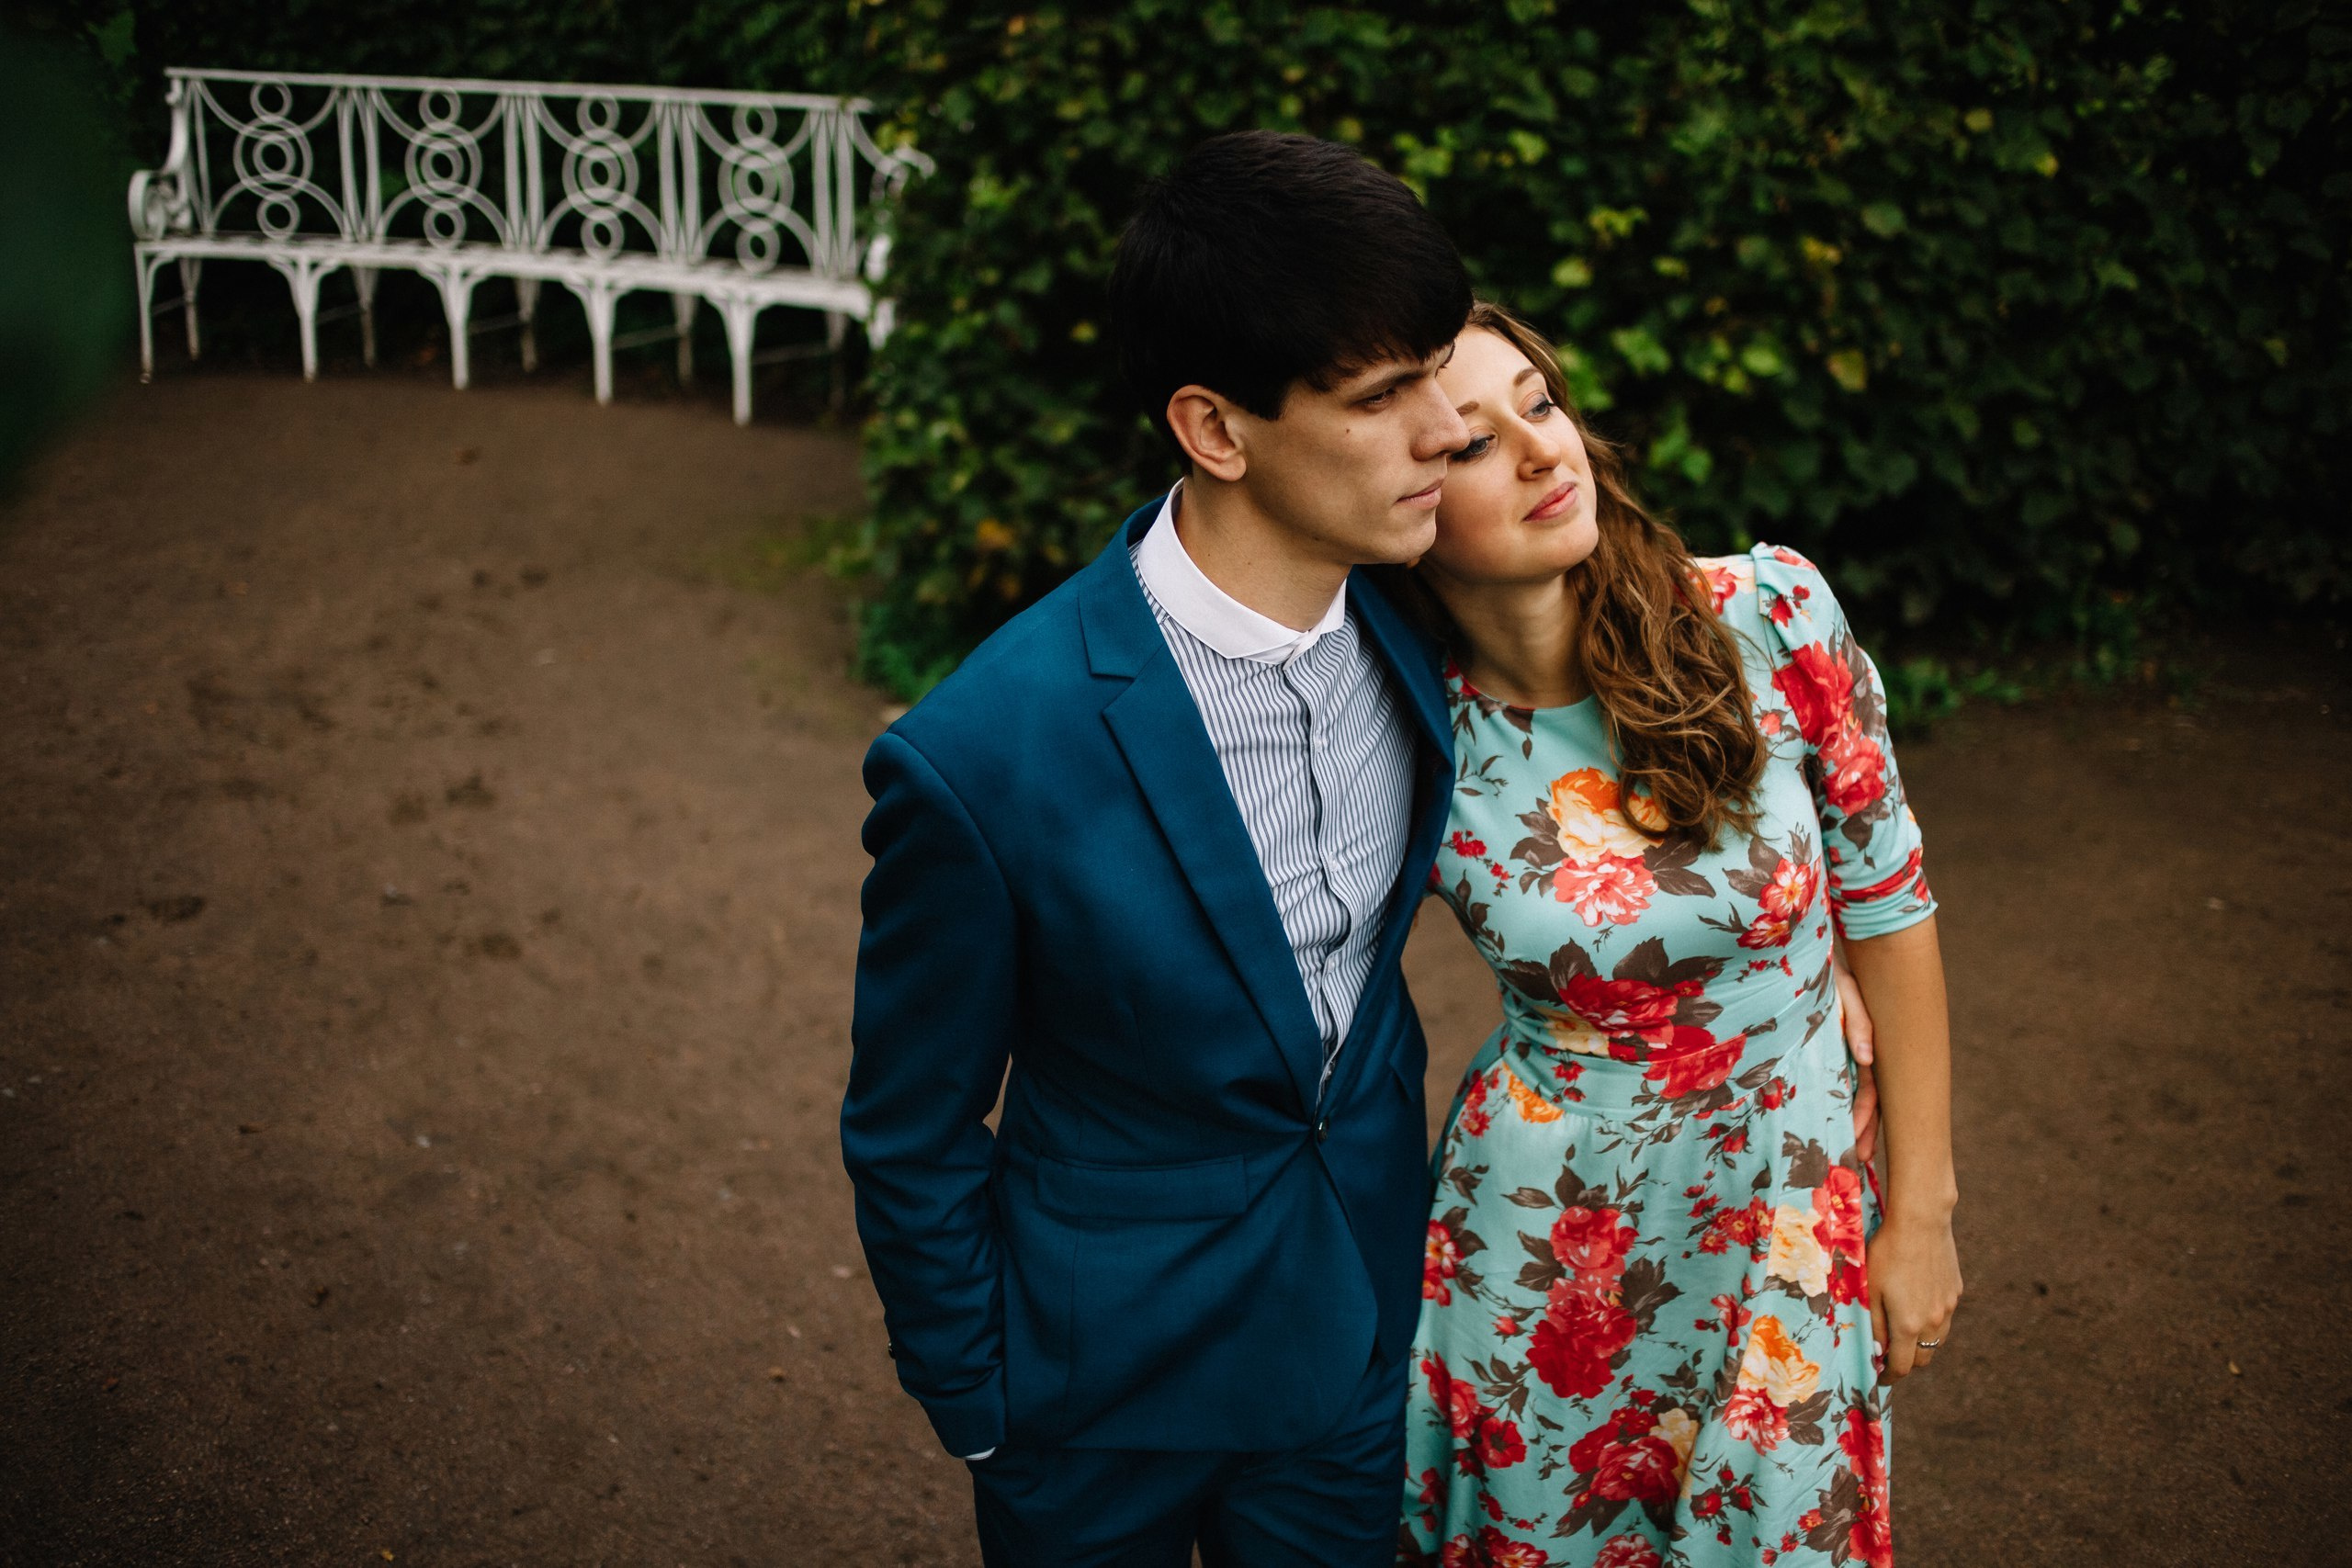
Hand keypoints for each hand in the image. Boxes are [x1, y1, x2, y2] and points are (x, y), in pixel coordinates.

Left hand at [1834, 944, 1879, 1163]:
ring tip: (1850, 1154)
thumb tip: (1867, 1058)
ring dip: (1851, 1123)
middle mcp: (1856, 1053)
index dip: (1866, 1119)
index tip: (1859, 1145)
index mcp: (1865, 1043)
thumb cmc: (1830, 970)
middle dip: (1864, 1131)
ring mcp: (1840, 1051)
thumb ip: (1855, 1020)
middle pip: (1866, 1100)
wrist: (1809, 952)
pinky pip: (1829, 1079)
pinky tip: (1824, 1122)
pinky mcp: (1823, 1047)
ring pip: (1850, 1094)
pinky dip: (1830, 1101)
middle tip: (1860, 1162)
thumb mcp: (1845, 990)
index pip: (1871, 1090)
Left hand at [1865, 1211, 1961, 1382]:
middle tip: (1889, 1357)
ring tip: (1902, 1334)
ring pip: (1936, 1340)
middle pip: (1922, 1358)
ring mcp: (1948, 1307)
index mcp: (1909, 1324)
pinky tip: (1917, 1306)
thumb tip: (1877, 1352)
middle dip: (1905, 1363)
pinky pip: (1943, 1317)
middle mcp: (1933, 1321)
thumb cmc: (1887, 1253)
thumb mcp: (1871, 1289)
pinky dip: (1931, 1323)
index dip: (1888, 1377)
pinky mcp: (1956, 1291)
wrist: (1921, 1222)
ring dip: (1920, 1344)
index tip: (1879, 1378)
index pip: (1901, 1366)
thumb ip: (1874, 1324)